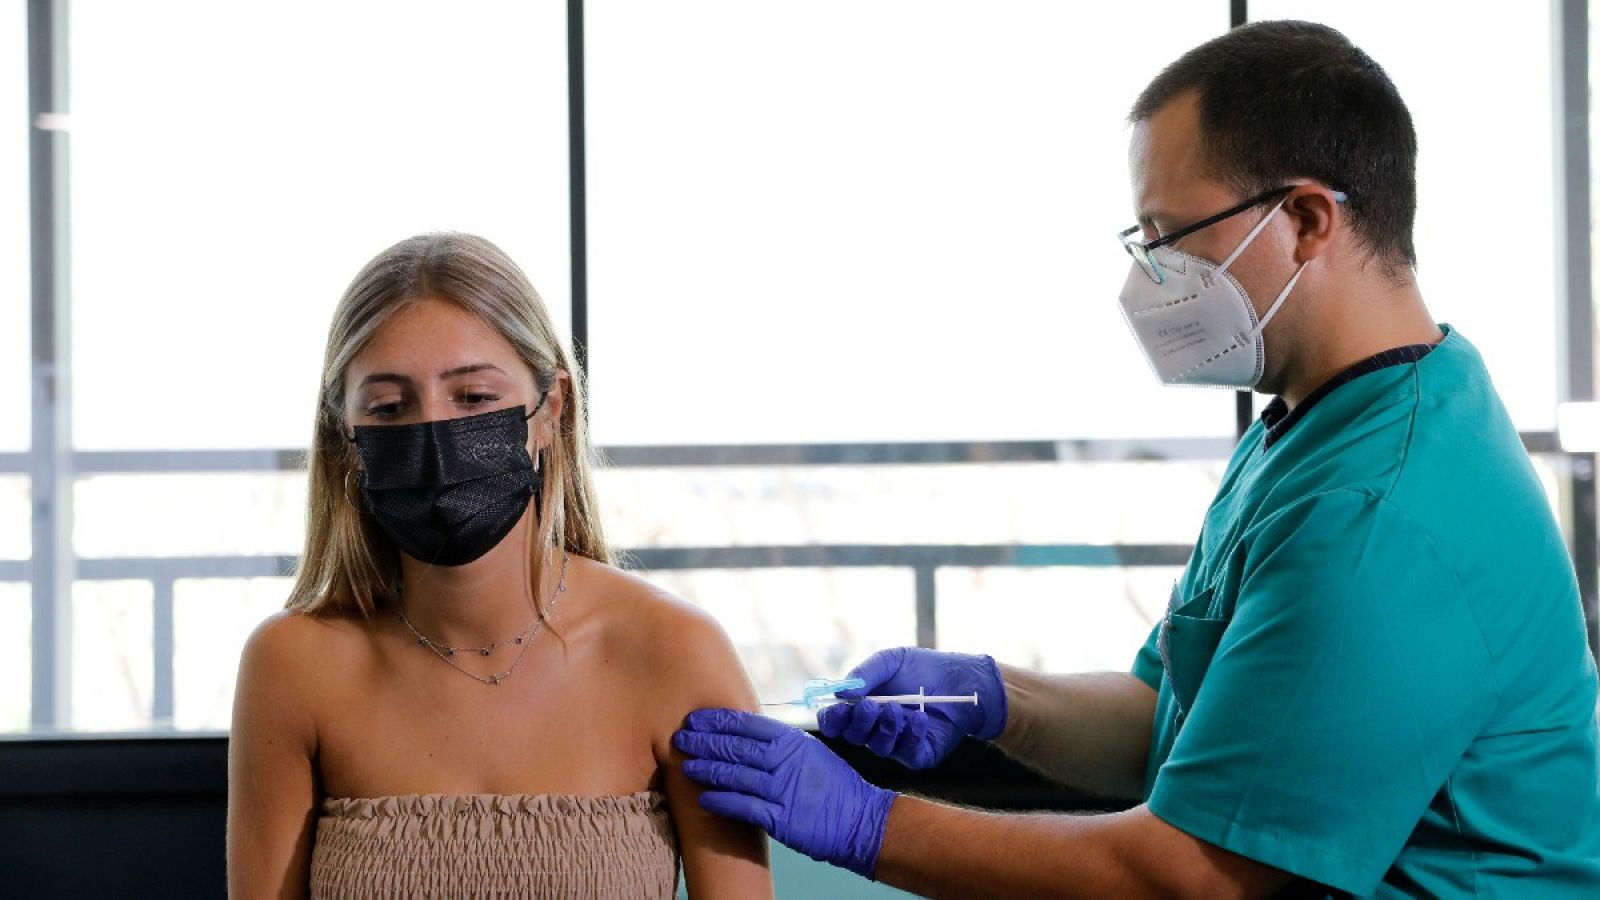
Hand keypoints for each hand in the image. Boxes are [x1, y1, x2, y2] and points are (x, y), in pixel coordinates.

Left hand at [675, 708, 895, 877]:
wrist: (861, 820)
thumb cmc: (834, 785)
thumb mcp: (809, 752)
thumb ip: (779, 743)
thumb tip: (746, 735)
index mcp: (790, 740)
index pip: (745, 724)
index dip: (716, 720)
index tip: (695, 719)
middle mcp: (784, 761)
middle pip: (735, 746)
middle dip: (704, 741)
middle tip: (680, 738)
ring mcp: (782, 789)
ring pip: (734, 775)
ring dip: (706, 769)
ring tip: (685, 766)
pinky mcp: (781, 819)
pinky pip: (744, 807)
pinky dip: (722, 802)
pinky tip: (704, 799)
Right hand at [817, 647, 1006, 769]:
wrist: (964, 681)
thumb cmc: (925, 669)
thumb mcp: (892, 660)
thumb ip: (865, 673)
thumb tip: (840, 691)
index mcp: (863, 705)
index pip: (836, 720)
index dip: (832, 718)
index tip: (838, 709)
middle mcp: (875, 727)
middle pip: (852, 736)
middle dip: (859, 722)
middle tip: (871, 706)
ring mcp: (896, 743)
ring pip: (877, 747)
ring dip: (886, 727)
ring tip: (899, 708)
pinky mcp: (918, 755)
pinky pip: (905, 753)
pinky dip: (910, 735)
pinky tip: (920, 718)